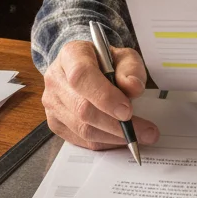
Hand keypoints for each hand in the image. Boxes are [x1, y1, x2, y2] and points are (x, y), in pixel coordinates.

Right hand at [42, 39, 159, 149]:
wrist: (85, 69)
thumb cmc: (105, 62)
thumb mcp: (124, 57)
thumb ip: (131, 69)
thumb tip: (133, 87)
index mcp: (71, 55)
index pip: (82, 76)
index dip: (105, 96)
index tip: (127, 110)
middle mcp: (56, 79)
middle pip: (82, 109)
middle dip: (116, 124)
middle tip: (145, 131)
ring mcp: (52, 103)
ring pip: (83, 129)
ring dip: (113, 137)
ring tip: (138, 136)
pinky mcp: (54, 122)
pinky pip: (81, 140)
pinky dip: (105, 142)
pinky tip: (120, 138)